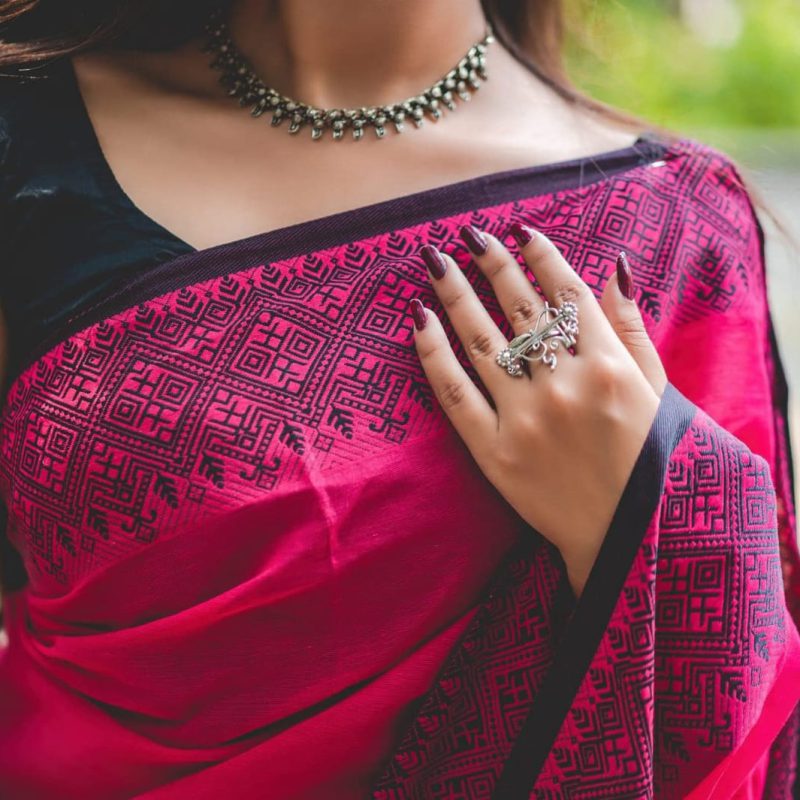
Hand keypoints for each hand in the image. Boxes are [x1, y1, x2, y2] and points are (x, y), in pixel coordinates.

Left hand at [409, 224, 667, 597]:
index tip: (520, 231)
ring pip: (481, 341)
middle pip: (518, 309)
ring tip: (435, 263)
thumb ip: (633, 328)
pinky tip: (419, 320)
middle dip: (493, 264)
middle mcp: (563, 384)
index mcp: (607, 365)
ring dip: (456, 295)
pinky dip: (434, 354)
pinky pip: (455, 393)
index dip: (541, 257)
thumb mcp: (657, 390)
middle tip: (470, 235)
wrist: (627, 536)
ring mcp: (523, 418)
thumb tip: (615, 267)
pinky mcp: (493, 452)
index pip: (566, 293)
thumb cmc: (652, 462)